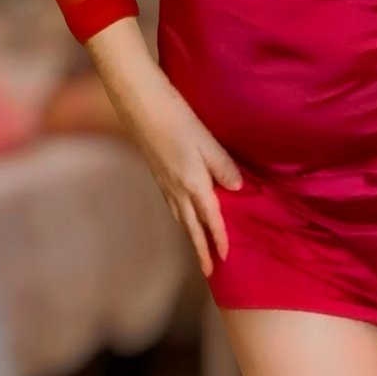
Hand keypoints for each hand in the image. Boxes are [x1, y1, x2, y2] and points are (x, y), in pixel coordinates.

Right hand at [121, 80, 244, 277]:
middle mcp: (177, 188)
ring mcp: (164, 182)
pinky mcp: (157, 174)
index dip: (219, 239)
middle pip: (191, 227)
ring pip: (180, 217)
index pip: (210, 219)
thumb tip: (237, 187)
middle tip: (209, 271)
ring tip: (199, 249)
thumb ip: (223, 165)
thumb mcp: (206, 140)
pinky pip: (172, 205)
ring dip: (190, 236)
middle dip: (201, 249)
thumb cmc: (176, 117)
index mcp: (193, 182)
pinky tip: (184, 215)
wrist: (139, 104)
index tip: (226, 259)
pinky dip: (181, 218)